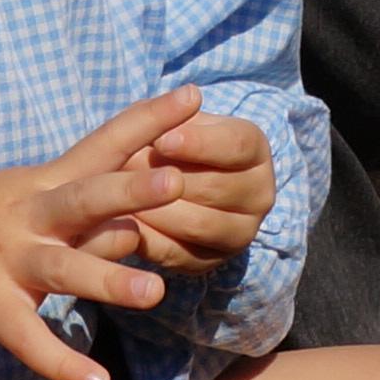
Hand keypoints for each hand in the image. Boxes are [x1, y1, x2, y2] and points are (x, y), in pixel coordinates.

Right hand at [0, 91, 185, 379]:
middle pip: (84, 199)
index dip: (148, 120)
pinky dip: (62, 362)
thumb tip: (153, 197)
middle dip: (129, 191)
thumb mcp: (33, 193)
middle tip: (176, 181)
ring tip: (156, 294)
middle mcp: (31, 217)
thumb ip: (89, 198)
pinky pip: (29, 339)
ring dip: (108, 281)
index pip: (104, 144)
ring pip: (63, 270)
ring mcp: (10, 262)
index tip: (194, 94)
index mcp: (47, 183)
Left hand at [118, 104, 275, 276]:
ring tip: (119, 198)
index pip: (237, 145)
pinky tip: (122, 227)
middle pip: (218, 188)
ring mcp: (240, 233)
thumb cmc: (172, 142)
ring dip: (156, 210)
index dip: (200, 144)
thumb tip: (169, 120)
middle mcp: (259, 194)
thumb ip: (169, 118)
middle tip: (125, 171)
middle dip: (168, 179)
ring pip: (200, 225)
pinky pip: (181, 256)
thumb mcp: (173, 121)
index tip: (162, 140)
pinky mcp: (213, 262)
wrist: (168, 182)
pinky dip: (150, 241)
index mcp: (255, 151)